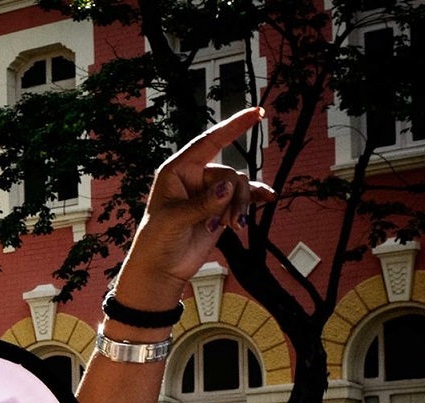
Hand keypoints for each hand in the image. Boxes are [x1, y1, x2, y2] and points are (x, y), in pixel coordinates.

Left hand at [115, 106, 277, 307]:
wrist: (161, 268)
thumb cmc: (157, 241)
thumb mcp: (174, 220)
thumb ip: (202, 204)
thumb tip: (228, 188)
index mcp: (178, 170)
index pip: (208, 142)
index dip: (232, 126)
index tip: (256, 113)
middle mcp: (195, 177)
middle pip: (230, 174)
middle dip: (234, 197)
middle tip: (228, 223)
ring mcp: (209, 193)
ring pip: (239, 187)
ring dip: (240, 207)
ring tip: (234, 228)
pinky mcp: (220, 209)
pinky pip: (244, 197)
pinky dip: (254, 199)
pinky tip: (268, 200)